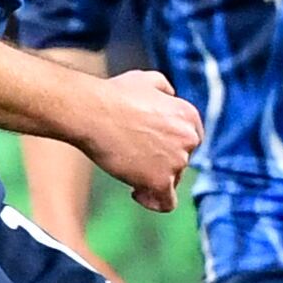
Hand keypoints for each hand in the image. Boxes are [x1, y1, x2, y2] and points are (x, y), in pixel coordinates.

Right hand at [67, 64, 204, 207]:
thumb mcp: (146, 80)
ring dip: (152, 178)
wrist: (91, 112)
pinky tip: (135, 191)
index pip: (191, 140)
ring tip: (128, 170)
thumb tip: (170, 96)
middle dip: (160, 161)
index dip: (172, 145)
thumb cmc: (112, 95)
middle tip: (133, 156)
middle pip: (181, 161)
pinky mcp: (160, 181)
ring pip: (171, 180)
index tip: (151, 147)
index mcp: (188, 115)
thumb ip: (165, 90)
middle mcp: (188, 138)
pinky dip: (152, 201)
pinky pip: (166, 203)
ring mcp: (176, 161)